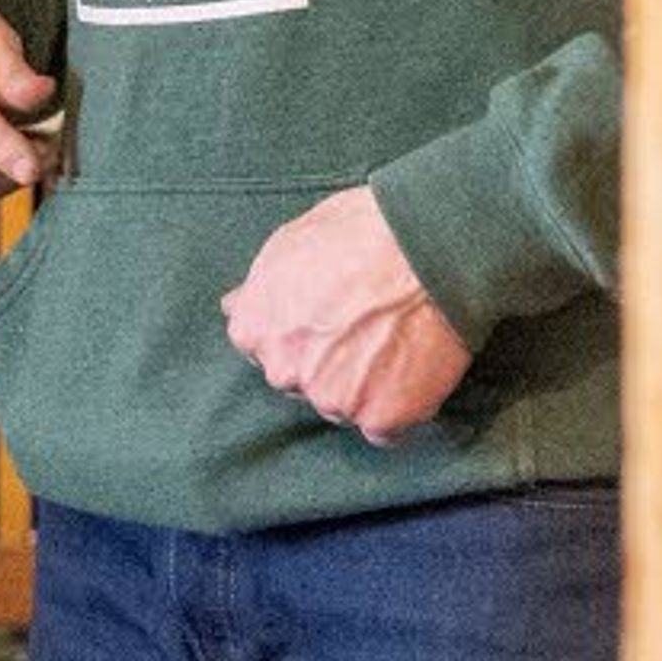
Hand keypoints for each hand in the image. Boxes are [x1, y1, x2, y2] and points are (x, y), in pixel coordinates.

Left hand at [220, 186, 474, 442]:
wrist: (428, 248)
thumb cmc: (358, 232)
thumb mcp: (288, 242)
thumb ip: (258, 287)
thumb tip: (234, 306)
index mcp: (255, 330)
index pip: (264, 348)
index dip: (298, 334)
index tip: (325, 320)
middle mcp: (285, 371)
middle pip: (300, 380)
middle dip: (325, 362)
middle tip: (364, 330)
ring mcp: (333, 399)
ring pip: (342, 406)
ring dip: (362, 387)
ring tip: (394, 344)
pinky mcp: (382, 417)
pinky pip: (384, 428)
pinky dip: (397, 408)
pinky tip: (412, 373)